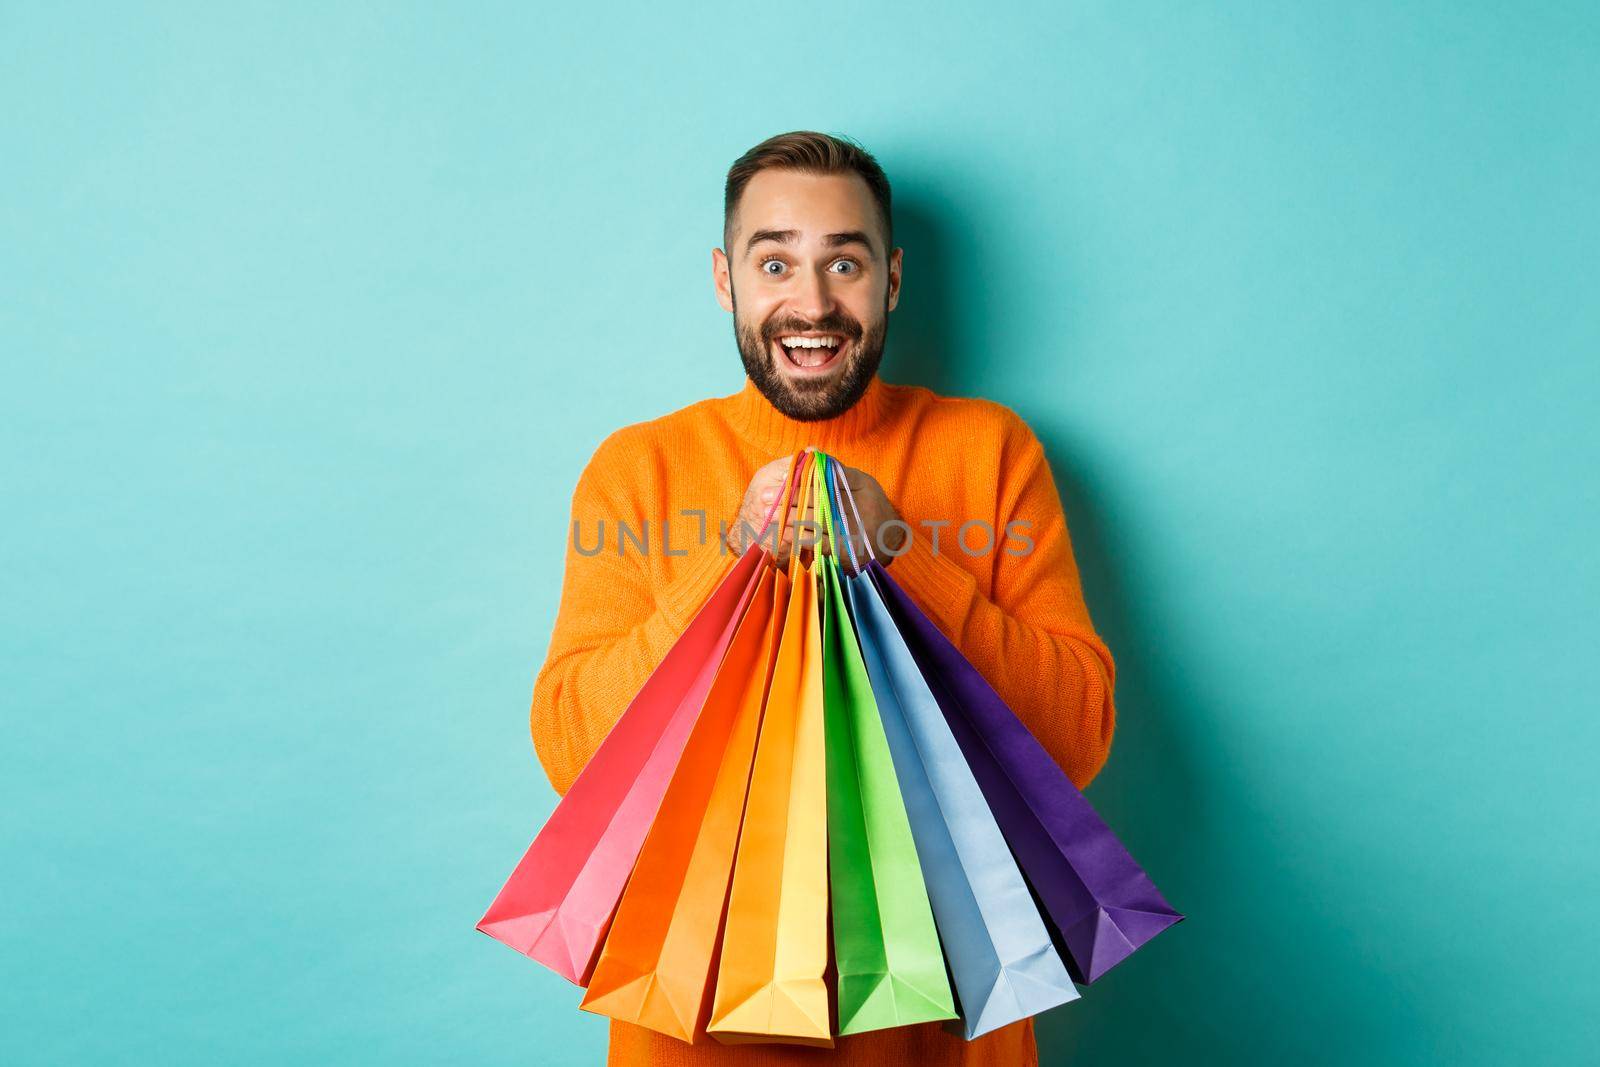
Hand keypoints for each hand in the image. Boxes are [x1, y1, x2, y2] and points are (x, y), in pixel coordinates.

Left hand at [724, 451, 904, 568]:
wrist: (891, 540)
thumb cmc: (872, 506)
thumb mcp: (863, 483)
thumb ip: (839, 472)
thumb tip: (813, 455)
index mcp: (863, 488)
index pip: (826, 482)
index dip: (800, 481)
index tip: (780, 480)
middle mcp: (859, 510)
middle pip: (817, 502)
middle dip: (789, 500)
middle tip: (764, 498)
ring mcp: (852, 533)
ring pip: (814, 522)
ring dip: (789, 518)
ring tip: (768, 514)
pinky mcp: (845, 552)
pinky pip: (817, 543)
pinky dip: (798, 538)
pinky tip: (783, 534)